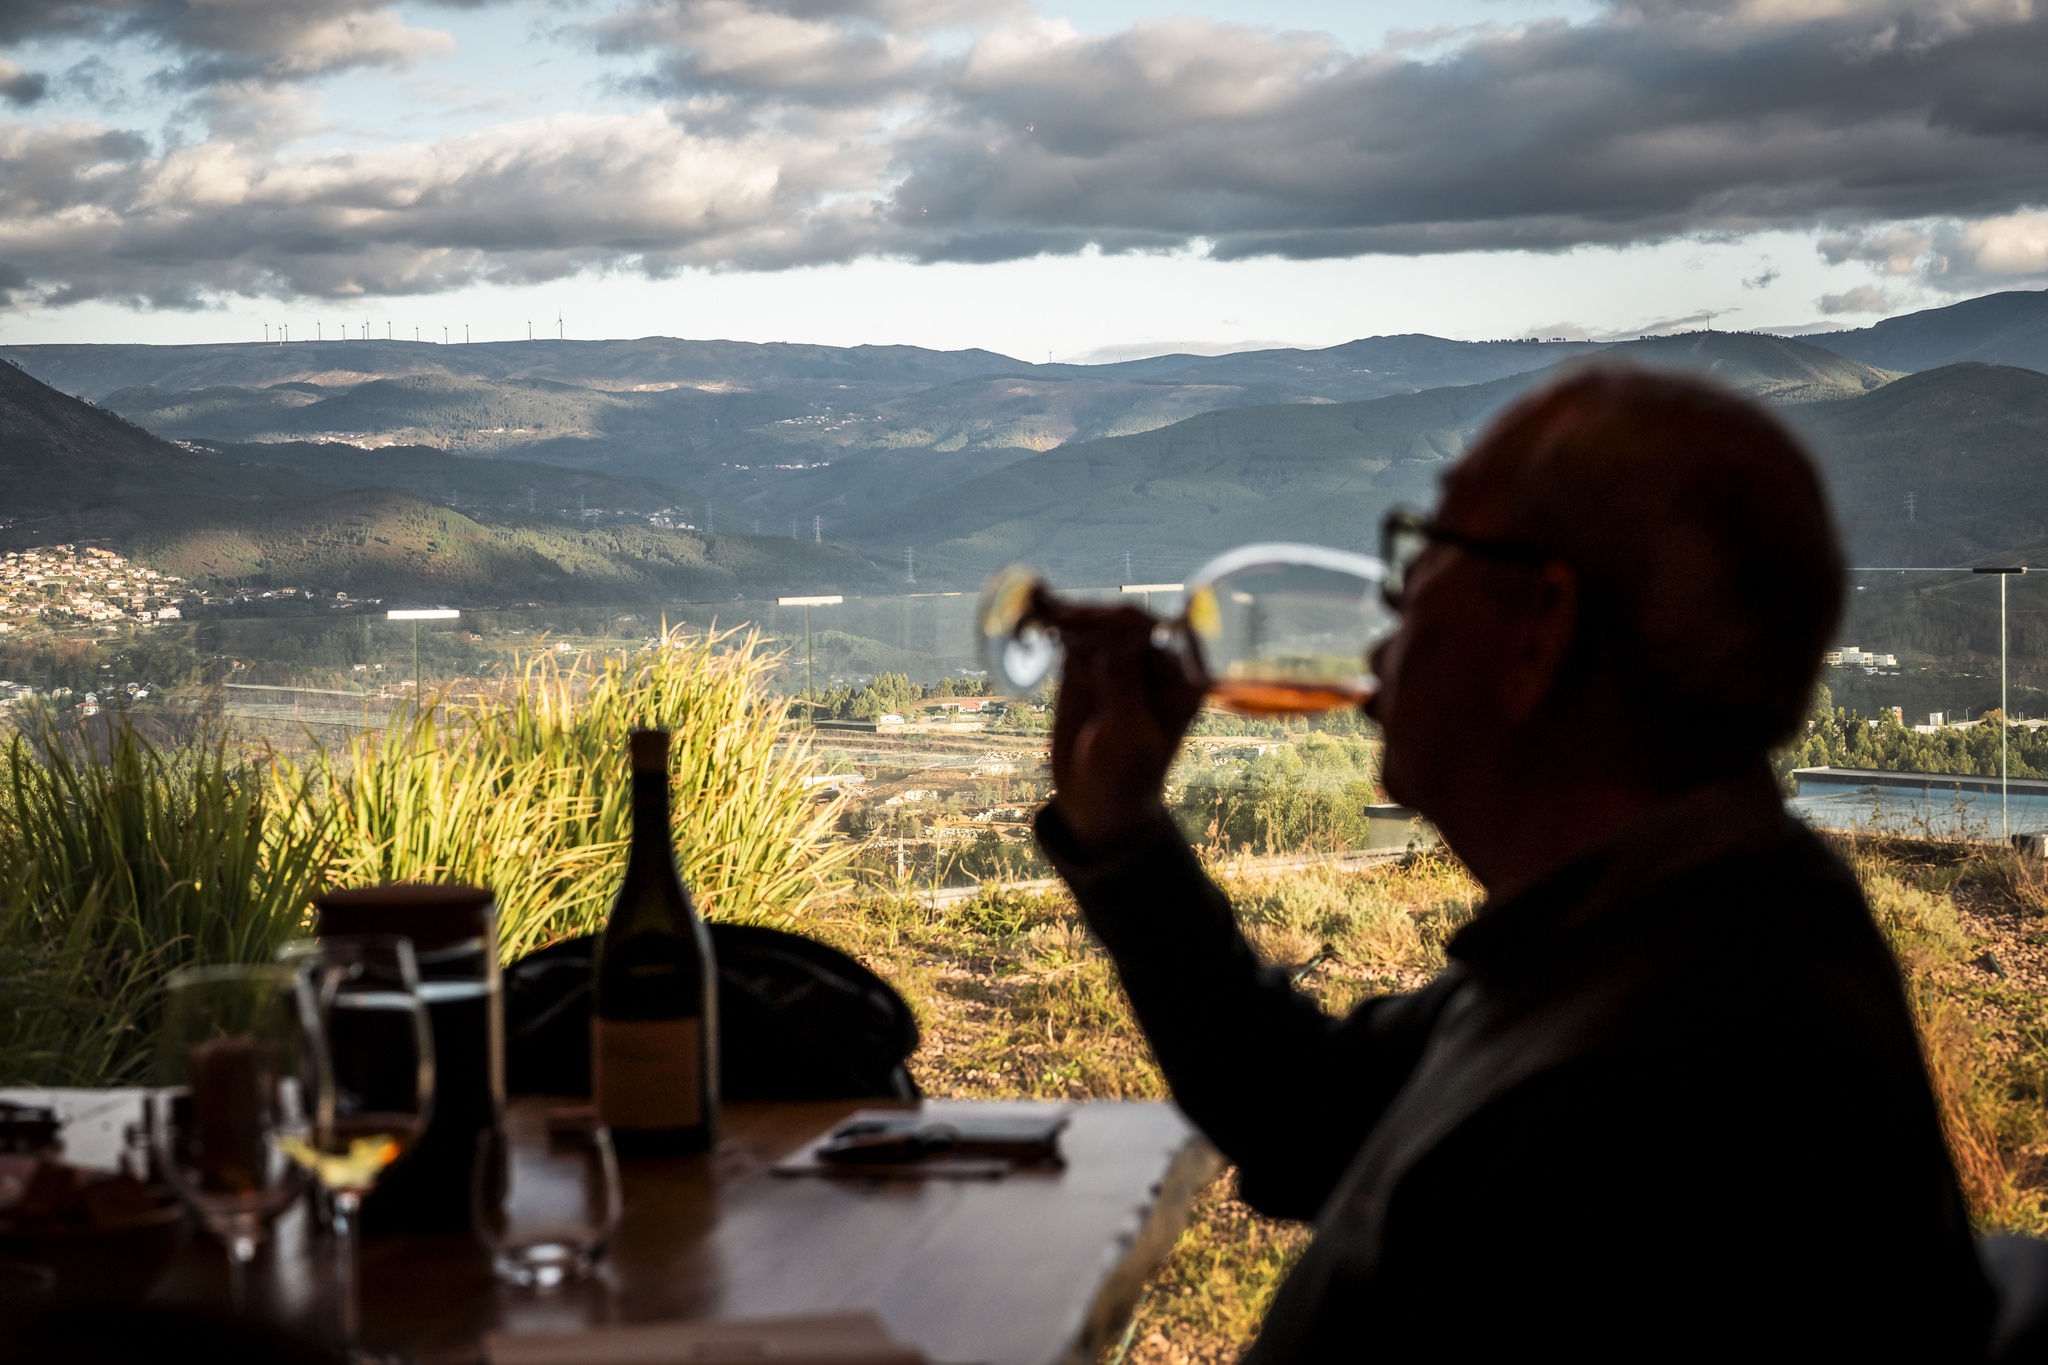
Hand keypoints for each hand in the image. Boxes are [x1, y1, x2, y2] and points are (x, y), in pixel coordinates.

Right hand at [1043, 593, 1204, 857]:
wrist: (1096, 799)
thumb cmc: (1125, 776)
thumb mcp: (1129, 739)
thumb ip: (1124, 687)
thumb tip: (1117, 637)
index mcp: (1184, 679)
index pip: (1162, 634)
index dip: (1127, 623)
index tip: (1094, 625)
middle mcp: (1157, 662)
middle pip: (1124, 622)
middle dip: (1090, 616)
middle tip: (1055, 618)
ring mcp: (1120, 659)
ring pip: (1095, 623)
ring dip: (1067, 611)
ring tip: (1035, 605)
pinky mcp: (1087, 662)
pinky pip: (1072, 633)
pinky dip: (1053, 617)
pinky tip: (1032, 600)